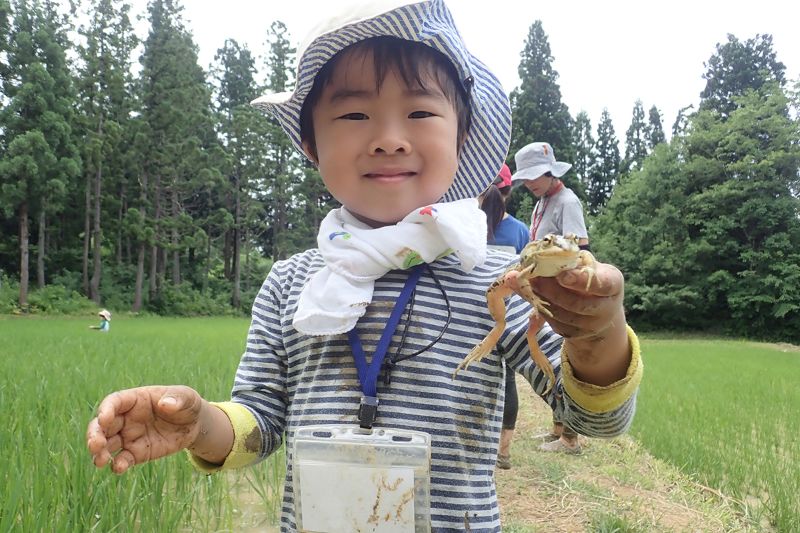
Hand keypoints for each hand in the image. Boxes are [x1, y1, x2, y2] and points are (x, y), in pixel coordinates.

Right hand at [86, 386, 203, 473]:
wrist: (194, 425)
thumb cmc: (187, 404)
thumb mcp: (186, 397)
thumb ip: (177, 399)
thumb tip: (166, 404)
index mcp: (135, 399)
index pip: (114, 402)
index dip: (106, 409)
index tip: (103, 419)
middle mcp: (126, 418)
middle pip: (102, 425)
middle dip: (95, 435)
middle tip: (95, 445)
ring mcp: (129, 436)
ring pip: (107, 445)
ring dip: (99, 453)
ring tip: (100, 461)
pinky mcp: (136, 453)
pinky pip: (123, 459)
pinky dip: (118, 465)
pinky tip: (119, 468)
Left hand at [512, 260, 629, 385]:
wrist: (598, 308)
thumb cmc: (588, 279)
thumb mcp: (584, 266)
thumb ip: (561, 264)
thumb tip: (521, 267)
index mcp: (612, 284)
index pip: (601, 284)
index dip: (580, 281)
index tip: (561, 275)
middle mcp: (607, 307)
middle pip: (577, 304)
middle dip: (552, 291)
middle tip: (533, 278)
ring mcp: (592, 325)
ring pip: (563, 316)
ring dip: (542, 300)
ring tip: (529, 285)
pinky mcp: (577, 335)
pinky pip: (556, 324)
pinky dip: (541, 311)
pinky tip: (533, 298)